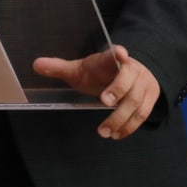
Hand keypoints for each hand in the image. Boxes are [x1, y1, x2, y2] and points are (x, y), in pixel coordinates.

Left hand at [33, 44, 160, 139]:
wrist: (130, 72)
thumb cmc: (100, 72)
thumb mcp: (79, 69)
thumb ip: (59, 67)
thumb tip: (36, 64)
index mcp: (111, 59)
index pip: (115, 54)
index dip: (117, 53)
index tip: (120, 52)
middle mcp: (131, 68)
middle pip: (129, 79)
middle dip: (117, 90)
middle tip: (104, 102)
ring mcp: (143, 83)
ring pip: (136, 101)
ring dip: (120, 118)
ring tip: (104, 131)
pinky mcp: (150, 98)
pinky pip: (143, 114)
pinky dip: (130, 126)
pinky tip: (116, 134)